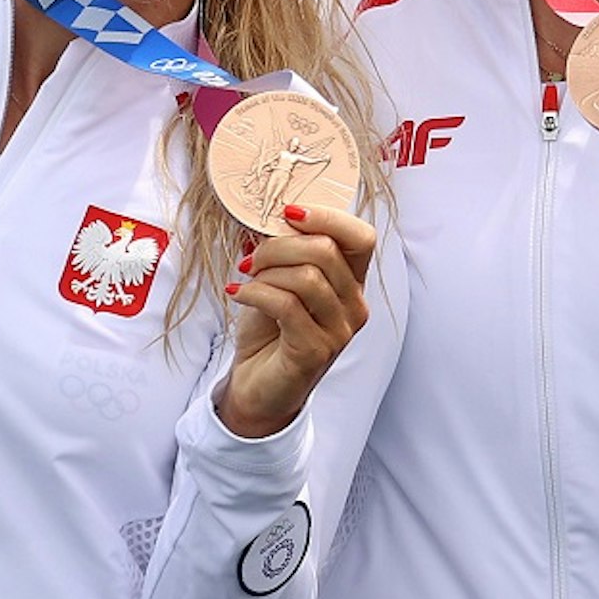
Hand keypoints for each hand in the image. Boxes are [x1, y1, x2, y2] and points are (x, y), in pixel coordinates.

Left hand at [216, 202, 378, 439]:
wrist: (256, 386)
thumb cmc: (269, 333)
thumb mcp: (278, 282)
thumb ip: (283, 252)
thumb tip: (267, 215)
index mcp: (352, 283)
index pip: (362, 237)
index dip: (327, 217)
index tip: (288, 213)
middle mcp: (354, 305)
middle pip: (327, 251)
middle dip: (279, 245)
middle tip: (252, 258)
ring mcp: (338, 330)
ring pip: (307, 277)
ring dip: (266, 272)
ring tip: (246, 280)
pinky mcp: (314, 350)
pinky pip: (286, 305)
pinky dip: (254, 293)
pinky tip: (237, 294)